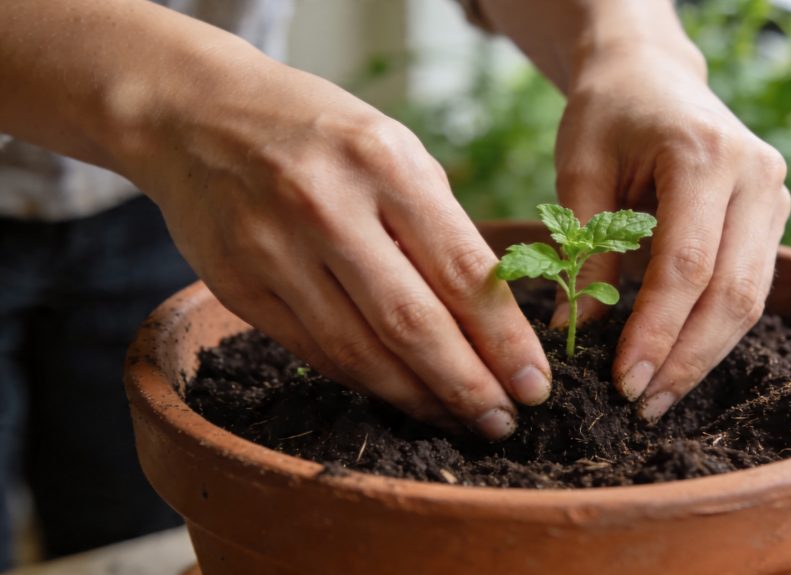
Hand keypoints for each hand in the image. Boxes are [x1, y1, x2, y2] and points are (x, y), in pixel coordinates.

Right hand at [124, 52, 550, 439]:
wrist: (193, 115)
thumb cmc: (316, 130)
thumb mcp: (391, 146)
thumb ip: (436, 222)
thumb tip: (487, 314)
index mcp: (383, 162)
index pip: (461, 269)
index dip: (504, 338)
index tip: (535, 383)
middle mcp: (327, 207)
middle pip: (412, 324)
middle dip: (468, 385)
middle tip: (503, 421)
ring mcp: (274, 250)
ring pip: (360, 352)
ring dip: (418, 397)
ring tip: (459, 418)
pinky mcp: (238, 286)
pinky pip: (315, 352)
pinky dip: (365, 381)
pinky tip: (400, 394)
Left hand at [554, 44, 790, 420]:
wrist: (652, 74)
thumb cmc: (607, 113)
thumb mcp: (580, 170)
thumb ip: (582, 250)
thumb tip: (570, 336)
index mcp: (705, 155)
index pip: (687, 265)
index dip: (656, 331)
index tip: (623, 382)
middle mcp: (755, 176)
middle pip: (733, 293)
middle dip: (686, 358)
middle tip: (643, 406)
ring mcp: (773, 197)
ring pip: (751, 299)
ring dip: (704, 354)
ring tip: (658, 397)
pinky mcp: (771, 217)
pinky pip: (750, 287)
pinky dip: (714, 329)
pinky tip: (679, 360)